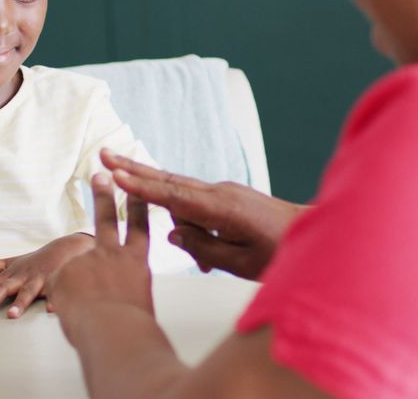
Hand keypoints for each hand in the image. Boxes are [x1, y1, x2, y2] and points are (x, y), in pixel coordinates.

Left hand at [0, 233, 94, 318]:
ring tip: (11, 315)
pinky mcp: (55, 281)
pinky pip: (54, 293)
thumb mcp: (10, 262)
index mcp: (9, 275)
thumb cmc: (35, 260)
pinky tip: (51, 310)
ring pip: (27, 292)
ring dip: (19, 303)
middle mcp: (21, 277)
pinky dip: (54, 301)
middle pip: (4, 289)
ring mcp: (38, 279)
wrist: (65, 249)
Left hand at [46, 173, 154, 344]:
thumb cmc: (132, 327)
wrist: (116, 333)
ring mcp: (87, 261)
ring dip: (75, 281)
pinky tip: (75, 309)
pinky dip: (64, 300)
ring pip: (73, 265)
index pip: (139, 227)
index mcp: (137, 263)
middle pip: (106, 218)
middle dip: (103, 195)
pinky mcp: (64, 272)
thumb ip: (126, 286)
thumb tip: (116, 290)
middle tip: (100, 175)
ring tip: (83, 302)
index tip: (136, 188)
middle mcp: (113, 255)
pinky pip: (58, 286)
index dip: (137, 205)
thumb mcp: (137, 300)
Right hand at [101, 148, 303, 279]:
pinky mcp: (227, 197)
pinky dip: (176, 202)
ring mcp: (224, 192)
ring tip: (138, 185)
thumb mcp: (242, 263)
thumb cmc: (281, 253)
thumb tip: (174, 234)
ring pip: (180, 189)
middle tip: (104, 155)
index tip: (116, 175)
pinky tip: (181, 222)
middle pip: (169, 180)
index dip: (142, 187)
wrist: (312, 235)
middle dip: (134, 169)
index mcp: (222, 209)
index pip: (173, 197)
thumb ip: (205, 249)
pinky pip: (193, 199)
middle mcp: (220, 193)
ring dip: (154, 186)